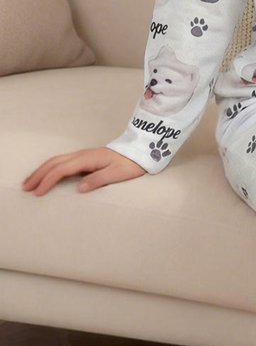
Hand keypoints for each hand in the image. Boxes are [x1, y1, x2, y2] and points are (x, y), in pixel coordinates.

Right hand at [22, 148, 146, 195]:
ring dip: (41, 170)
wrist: (139, 151)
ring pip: (56, 160)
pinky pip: (62, 161)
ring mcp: (83, 155)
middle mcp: (82, 155)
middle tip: (26, 188)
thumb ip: (99, 180)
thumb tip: (80, 188)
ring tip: (30, 181)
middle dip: (38, 175)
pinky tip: (47, 174)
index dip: (48, 181)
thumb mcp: (118, 174)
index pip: (62, 170)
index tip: (38, 193)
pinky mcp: (85, 157)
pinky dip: (50, 167)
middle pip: (54, 163)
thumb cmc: (131, 164)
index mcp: (88, 159)